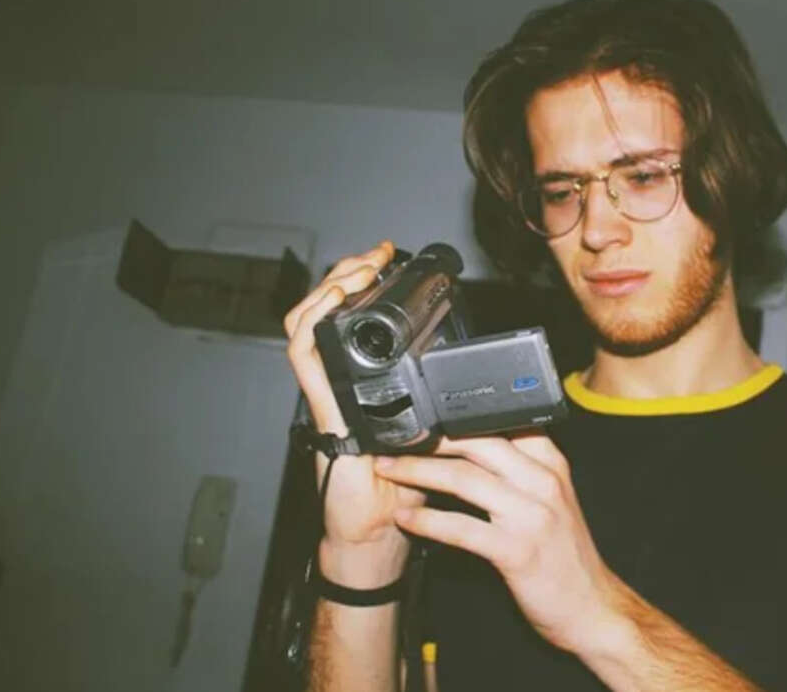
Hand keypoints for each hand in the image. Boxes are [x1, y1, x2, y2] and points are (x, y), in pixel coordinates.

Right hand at [282, 239, 424, 584]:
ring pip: (307, 325)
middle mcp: (341, 382)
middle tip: (372, 255)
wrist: (380, 530)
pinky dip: (312, 327)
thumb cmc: (405, 487)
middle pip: (327, 311)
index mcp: (367, 381)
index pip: (355, 318)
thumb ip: (448, 399)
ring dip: (327, 291)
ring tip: (355, 270)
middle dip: (346, 274)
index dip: (364, 283)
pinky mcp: (320, 411)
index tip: (388, 258)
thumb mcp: (438, 431)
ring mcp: (326, 394)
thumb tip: (482, 372)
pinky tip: (330, 307)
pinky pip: (305, 360)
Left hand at [373, 434, 624, 653]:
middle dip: (429, 437)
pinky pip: (462, 528)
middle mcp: (543, 481)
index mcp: (551, 462)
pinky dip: (428, 521)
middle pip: (477, 442)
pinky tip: (406, 519)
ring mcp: (532, 515)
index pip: (501, 422)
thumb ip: (521, 468)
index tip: (421, 418)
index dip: (456, 417)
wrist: (592, 607)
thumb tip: (473, 444)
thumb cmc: (565, 554)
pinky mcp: (517, 551)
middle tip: (394, 438)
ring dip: (417, 472)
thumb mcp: (552, 497)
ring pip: (464, 479)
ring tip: (387, 470)